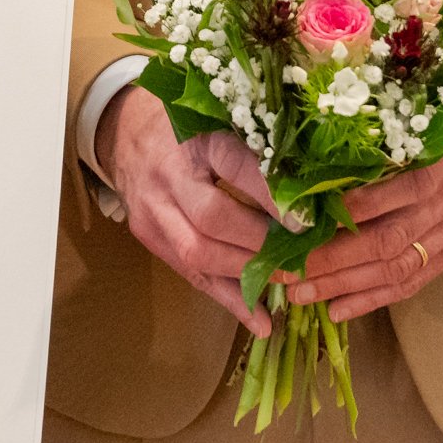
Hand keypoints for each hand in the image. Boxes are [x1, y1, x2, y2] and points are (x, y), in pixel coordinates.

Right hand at [101, 84, 283, 337]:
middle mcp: (169, 175)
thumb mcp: (222, 120)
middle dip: (260, 245)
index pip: (235, 165)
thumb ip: (260, 147)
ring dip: (247, 276)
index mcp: (196, 138)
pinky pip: (191, 276)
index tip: (306, 221)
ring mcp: (152, 210)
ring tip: (289, 281)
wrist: (127, 133)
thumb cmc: (190, 125)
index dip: (271, 197)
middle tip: (301, 258)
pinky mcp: (148, 237)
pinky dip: (229, 300)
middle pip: (212, 219)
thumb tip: (315, 186)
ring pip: (197, 254)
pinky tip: (261, 322)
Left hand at [284, 123, 442, 320]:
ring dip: (346, 286)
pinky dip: (373, 299)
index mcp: (438, 163)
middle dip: (334, 261)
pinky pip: (413, 282)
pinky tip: (338, 310)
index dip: (348, 213)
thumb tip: (310, 179)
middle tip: (288, 273)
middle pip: (389, 240)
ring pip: (398, 268)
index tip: (301, 225)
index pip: (393, 194)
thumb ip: (371, 151)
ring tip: (304, 295)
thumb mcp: (409, 125)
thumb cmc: (435, 127)